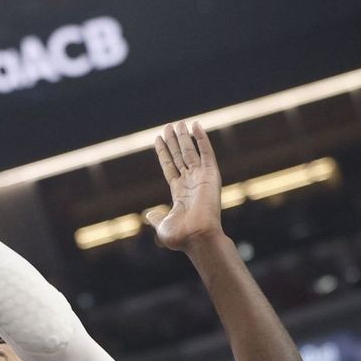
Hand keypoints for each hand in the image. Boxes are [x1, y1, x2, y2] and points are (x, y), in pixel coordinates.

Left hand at [147, 120, 224, 250]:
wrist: (197, 237)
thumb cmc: (180, 236)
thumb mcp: (162, 225)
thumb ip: (156, 217)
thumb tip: (149, 214)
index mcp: (179, 193)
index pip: (170, 167)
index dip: (164, 153)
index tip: (158, 139)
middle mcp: (191, 183)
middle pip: (180, 157)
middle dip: (174, 141)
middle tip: (168, 126)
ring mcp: (201, 178)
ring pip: (191, 152)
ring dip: (185, 137)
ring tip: (178, 123)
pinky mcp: (211, 175)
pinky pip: (206, 153)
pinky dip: (202, 139)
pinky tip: (196, 126)